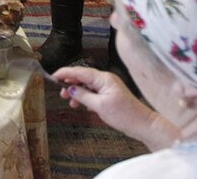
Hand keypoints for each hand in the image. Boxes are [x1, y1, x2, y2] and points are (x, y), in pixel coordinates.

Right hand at [55, 65, 175, 148]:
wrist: (142, 124)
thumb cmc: (124, 115)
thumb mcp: (99, 106)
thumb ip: (83, 95)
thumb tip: (70, 89)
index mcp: (103, 78)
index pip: (79, 71)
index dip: (65, 73)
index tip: (53, 76)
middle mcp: (105, 79)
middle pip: (82, 77)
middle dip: (70, 83)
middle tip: (60, 93)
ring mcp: (108, 87)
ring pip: (87, 85)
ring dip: (77, 92)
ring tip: (69, 102)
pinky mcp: (110, 94)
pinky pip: (93, 92)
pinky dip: (85, 97)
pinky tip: (82, 105)